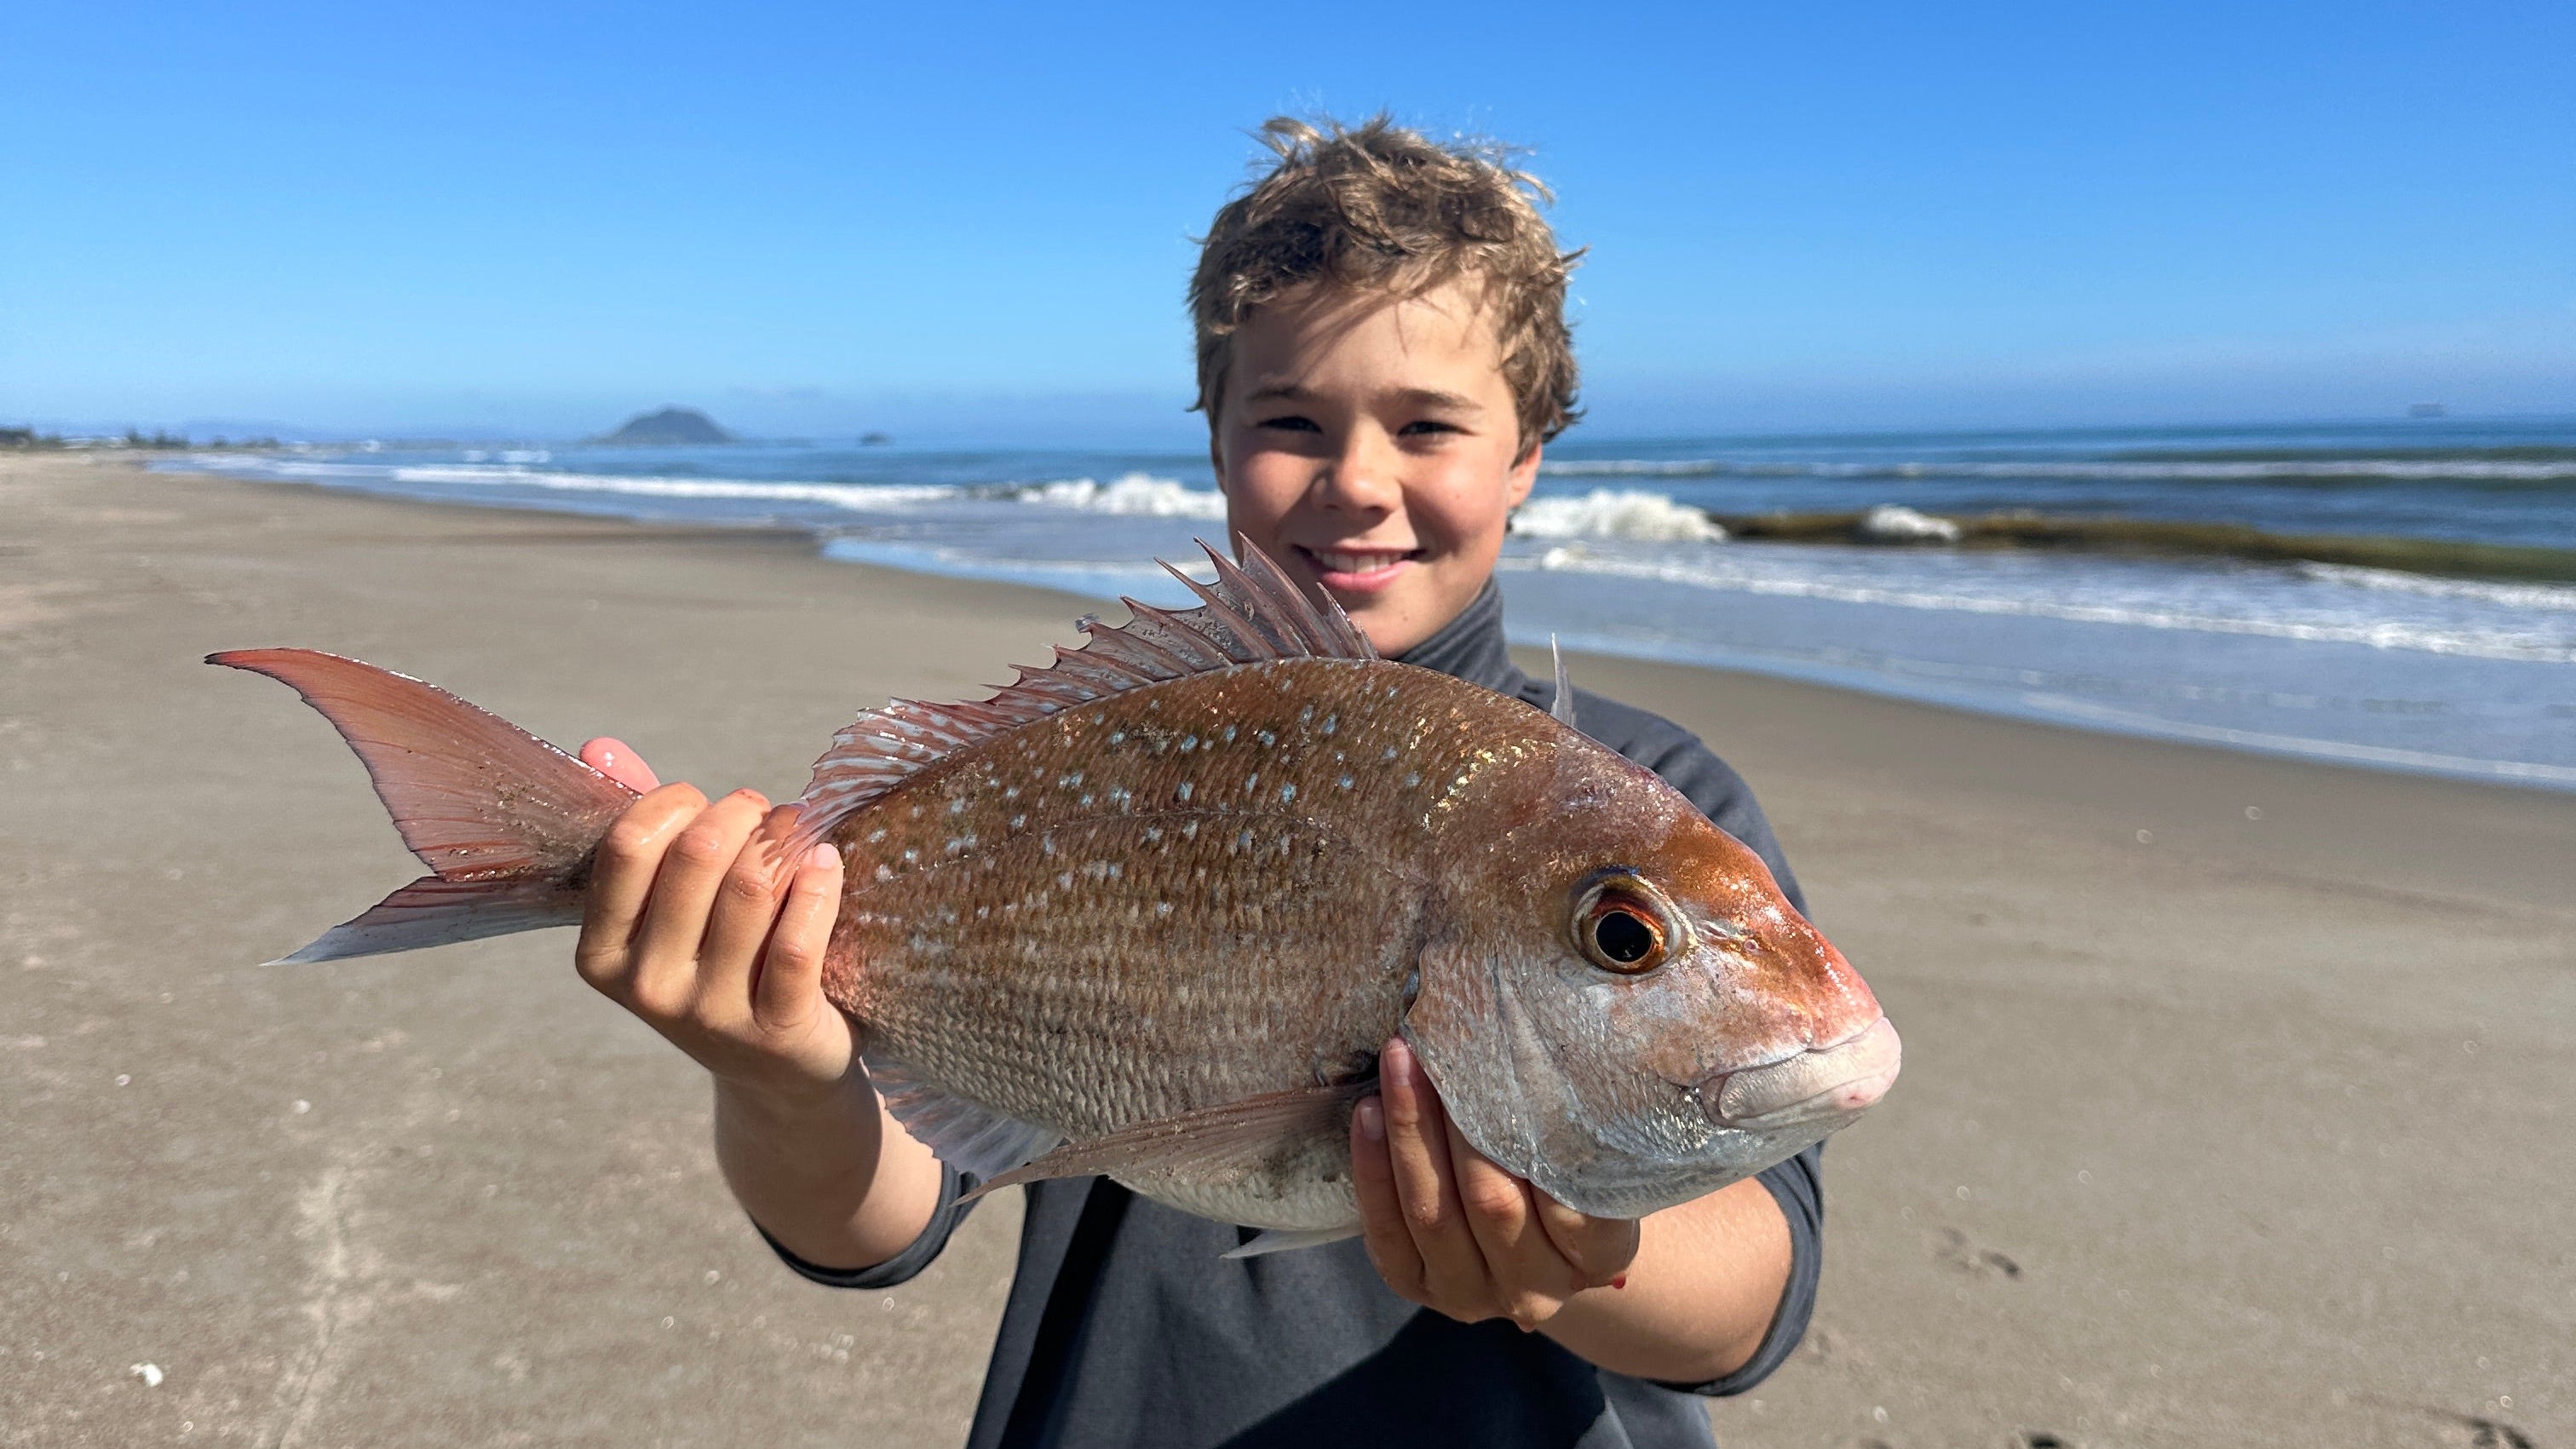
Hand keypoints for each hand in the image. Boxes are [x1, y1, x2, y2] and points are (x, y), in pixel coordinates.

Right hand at [571, 737, 853, 1105]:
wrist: (779, 1074)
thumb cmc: (719, 966)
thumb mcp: (666, 911)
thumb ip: (637, 829)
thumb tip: (598, 746)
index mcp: (602, 954)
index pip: (629, 846)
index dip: (676, 803)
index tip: (707, 805)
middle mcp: (648, 988)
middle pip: (697, 858)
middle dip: (741, 815)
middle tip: (766, 815)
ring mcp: (711, 1015)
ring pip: (751, 890)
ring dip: (787, 842)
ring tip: (802, 833)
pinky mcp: (776, 1031)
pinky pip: (797, 940)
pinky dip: (820, 886)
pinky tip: (829, 863)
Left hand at [1351, 1036, 1640, 1329]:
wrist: (1528, 1233)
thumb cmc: (1566, 1170)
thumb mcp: (1589, 1154)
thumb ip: (1575, 1123)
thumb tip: (1539, 1037)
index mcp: (1598, 1259)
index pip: (1578, 1210)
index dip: (1544, 1143)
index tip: (1520, 1068)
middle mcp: (1538, 1289)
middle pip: (1493, 1205)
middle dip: (1460, 1122)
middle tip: (1438, 1049)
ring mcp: (1473, 1296)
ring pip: (1434, 1214)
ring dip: (1410, 1132)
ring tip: (1399, 1065)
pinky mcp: (1416, 1287)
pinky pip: (1387, 1233)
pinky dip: (1373, 1170)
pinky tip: (1368, 1114)